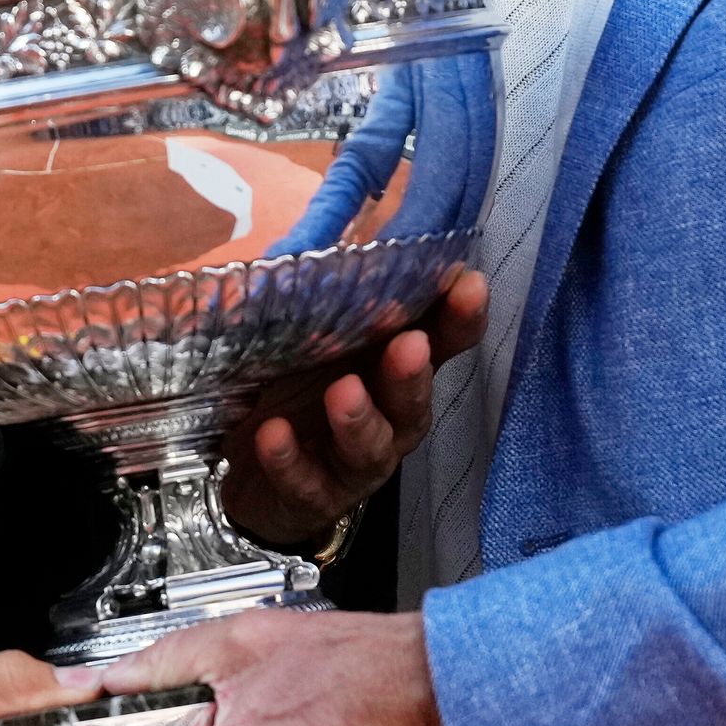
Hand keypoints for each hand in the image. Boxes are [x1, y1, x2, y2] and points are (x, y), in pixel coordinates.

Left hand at [221, 268, 487, 552]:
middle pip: (414, 401)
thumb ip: (328, 295)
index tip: (469, 285)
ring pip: (371, 447)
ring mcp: (352, 462)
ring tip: (345, 392)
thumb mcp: (311, 336)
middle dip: (413, 374)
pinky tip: (273, 434)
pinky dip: (289, 459)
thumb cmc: (297, 389)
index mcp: (393, 369)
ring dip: (360, 420)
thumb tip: (335, 228)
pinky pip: (305, 481)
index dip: (459, 317)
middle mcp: (387, 418)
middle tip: (409, 345)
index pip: (440, 341)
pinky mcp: (312, 496)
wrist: (255, 477)